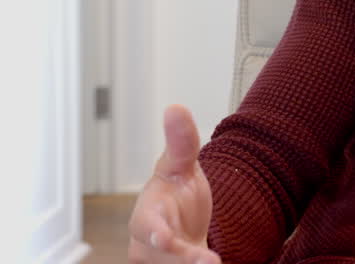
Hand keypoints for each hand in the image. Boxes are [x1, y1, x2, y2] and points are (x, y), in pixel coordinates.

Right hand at [128, 105, 220, 263]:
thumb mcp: (180, 166)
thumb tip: (176, 107)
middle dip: (182, 258)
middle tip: (208, 262)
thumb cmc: (175, 192)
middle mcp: (148, 245)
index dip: (154, 233)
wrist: (184, 222)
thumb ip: (181, 143)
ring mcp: (161, 262)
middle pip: (161, 256)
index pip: (146, 226)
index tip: (163, 238)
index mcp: (147, 215)